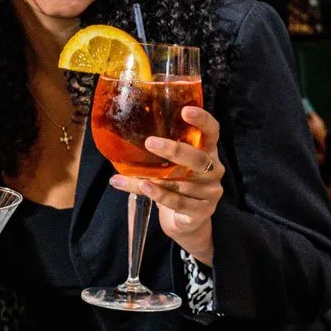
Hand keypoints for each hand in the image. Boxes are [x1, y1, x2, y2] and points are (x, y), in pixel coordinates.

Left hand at [112, 105, 223, 265]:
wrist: (187, 219)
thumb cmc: (177, 183)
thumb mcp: (173, 164)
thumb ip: (158, 151)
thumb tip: (117, 135)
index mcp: (208, 151)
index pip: (212, 131)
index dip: (202, 120)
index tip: (185, 111)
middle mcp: (213, 170)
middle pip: (199, 159)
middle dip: (176, 150)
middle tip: (151, 142)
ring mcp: (210, 192)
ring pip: (181, 183)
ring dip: (156, 178)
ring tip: (135, 175)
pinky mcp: (201, 211)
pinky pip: (178, 202)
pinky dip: (159, 195)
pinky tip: (143, 187)